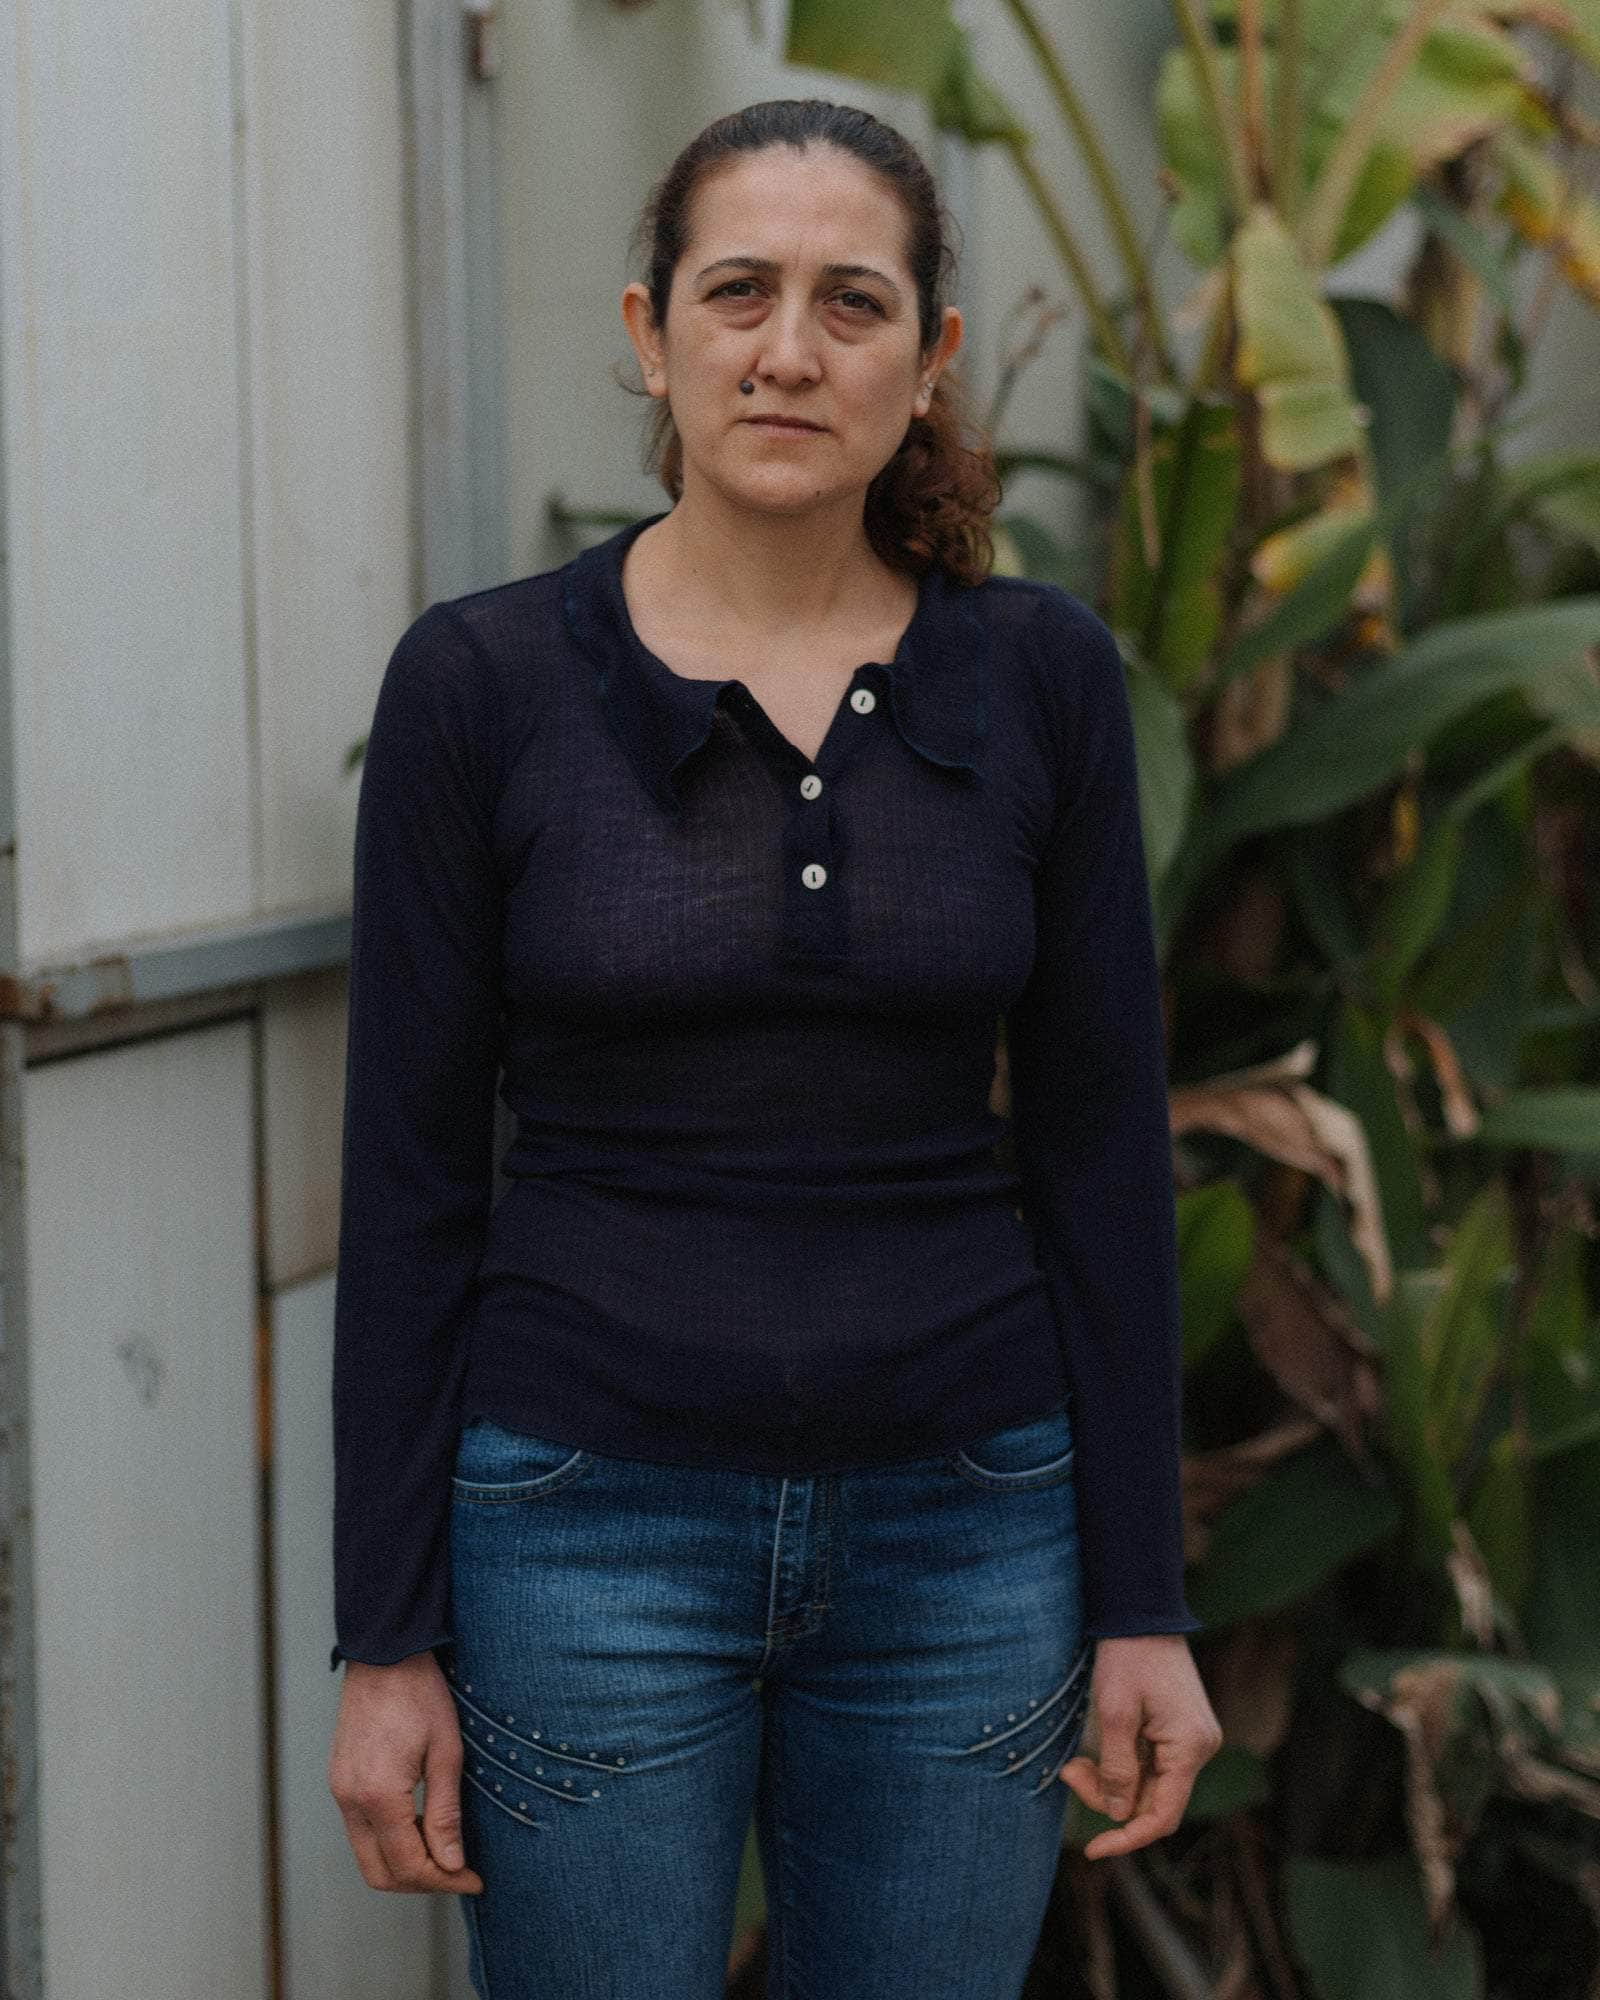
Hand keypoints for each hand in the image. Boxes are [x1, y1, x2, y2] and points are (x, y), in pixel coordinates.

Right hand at [328, 1650, 484, 1893]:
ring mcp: (340, 1793)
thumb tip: (452, 1864)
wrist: (384, 1655)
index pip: (409, 1865)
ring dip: (404, 1864)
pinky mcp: (339, 1783)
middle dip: (421, 1883)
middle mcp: (350, 1801)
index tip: (473, 1879)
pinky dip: (390, 1842)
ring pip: (367, 1857)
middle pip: (380, 1874)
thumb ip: (446, 1814)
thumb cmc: (420, 1695)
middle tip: (459, 1872)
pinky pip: (360, 1833)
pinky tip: (420, 1824)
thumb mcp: (446, 1752)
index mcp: (379, 1796)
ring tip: (443, 1847)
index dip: (444, 1881)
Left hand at [1057, 1633, 1220, 1858]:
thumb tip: (1120, 1816)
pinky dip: (1121, 1766)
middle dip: (1108, 1799)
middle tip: (1068, 1775)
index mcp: (1189, 1747)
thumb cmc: (1128, 1656)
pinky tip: (1093, 1756)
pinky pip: (1151, 1765)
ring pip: (1149, 1784)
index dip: (1127, 1838)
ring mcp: (1191, 1740)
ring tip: (1074, 1764)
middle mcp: (1199, 1749)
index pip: (1162, 1815)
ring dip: (1111, 1782)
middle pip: (1153, 1800)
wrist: (1141, 1611)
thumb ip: (1117, 1770)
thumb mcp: (1115, 1713)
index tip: (1092, 1850)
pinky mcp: (1180, 1731)